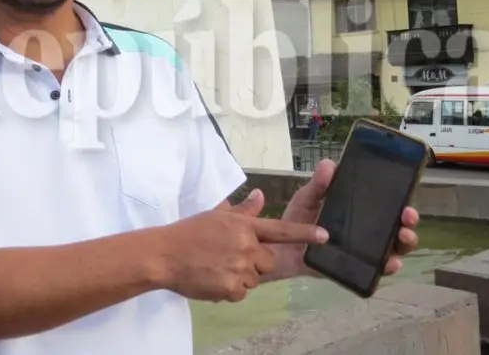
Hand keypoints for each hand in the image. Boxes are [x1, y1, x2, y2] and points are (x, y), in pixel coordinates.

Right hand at [158, 190, 328, 302]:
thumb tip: (260, 195)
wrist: (164, 255)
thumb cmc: (188, 232)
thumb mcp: (217, 215)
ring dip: (241, 276)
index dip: (304, 233)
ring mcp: (239, 268)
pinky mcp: (231, 288)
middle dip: (254, 261)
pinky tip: (212, 279)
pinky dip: (229, 289)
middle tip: (228, 256)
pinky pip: (241, 292)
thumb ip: (243, 210)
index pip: (281, 229)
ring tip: (217, 267)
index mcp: (244, 226)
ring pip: (254, 278)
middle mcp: (246, 246)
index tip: (325, 236)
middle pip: (267, 260)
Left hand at [266, 158, 420, 280]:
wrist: (281, 248)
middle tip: (408, 216)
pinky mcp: (354, 268)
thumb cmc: (297, 219)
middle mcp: (366, 231)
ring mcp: (362, 251)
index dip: (402, 201)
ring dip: (404, 244)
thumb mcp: (308, 198)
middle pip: (397, 228)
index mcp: (359, 210)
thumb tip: (329, 164)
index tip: (406, 200)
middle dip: (408, 223)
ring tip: (403, 236)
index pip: (388, 205)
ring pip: (393, 249)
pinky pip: (375, 270)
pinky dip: (386, 267)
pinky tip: (391, 263)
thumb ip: (318, 184)